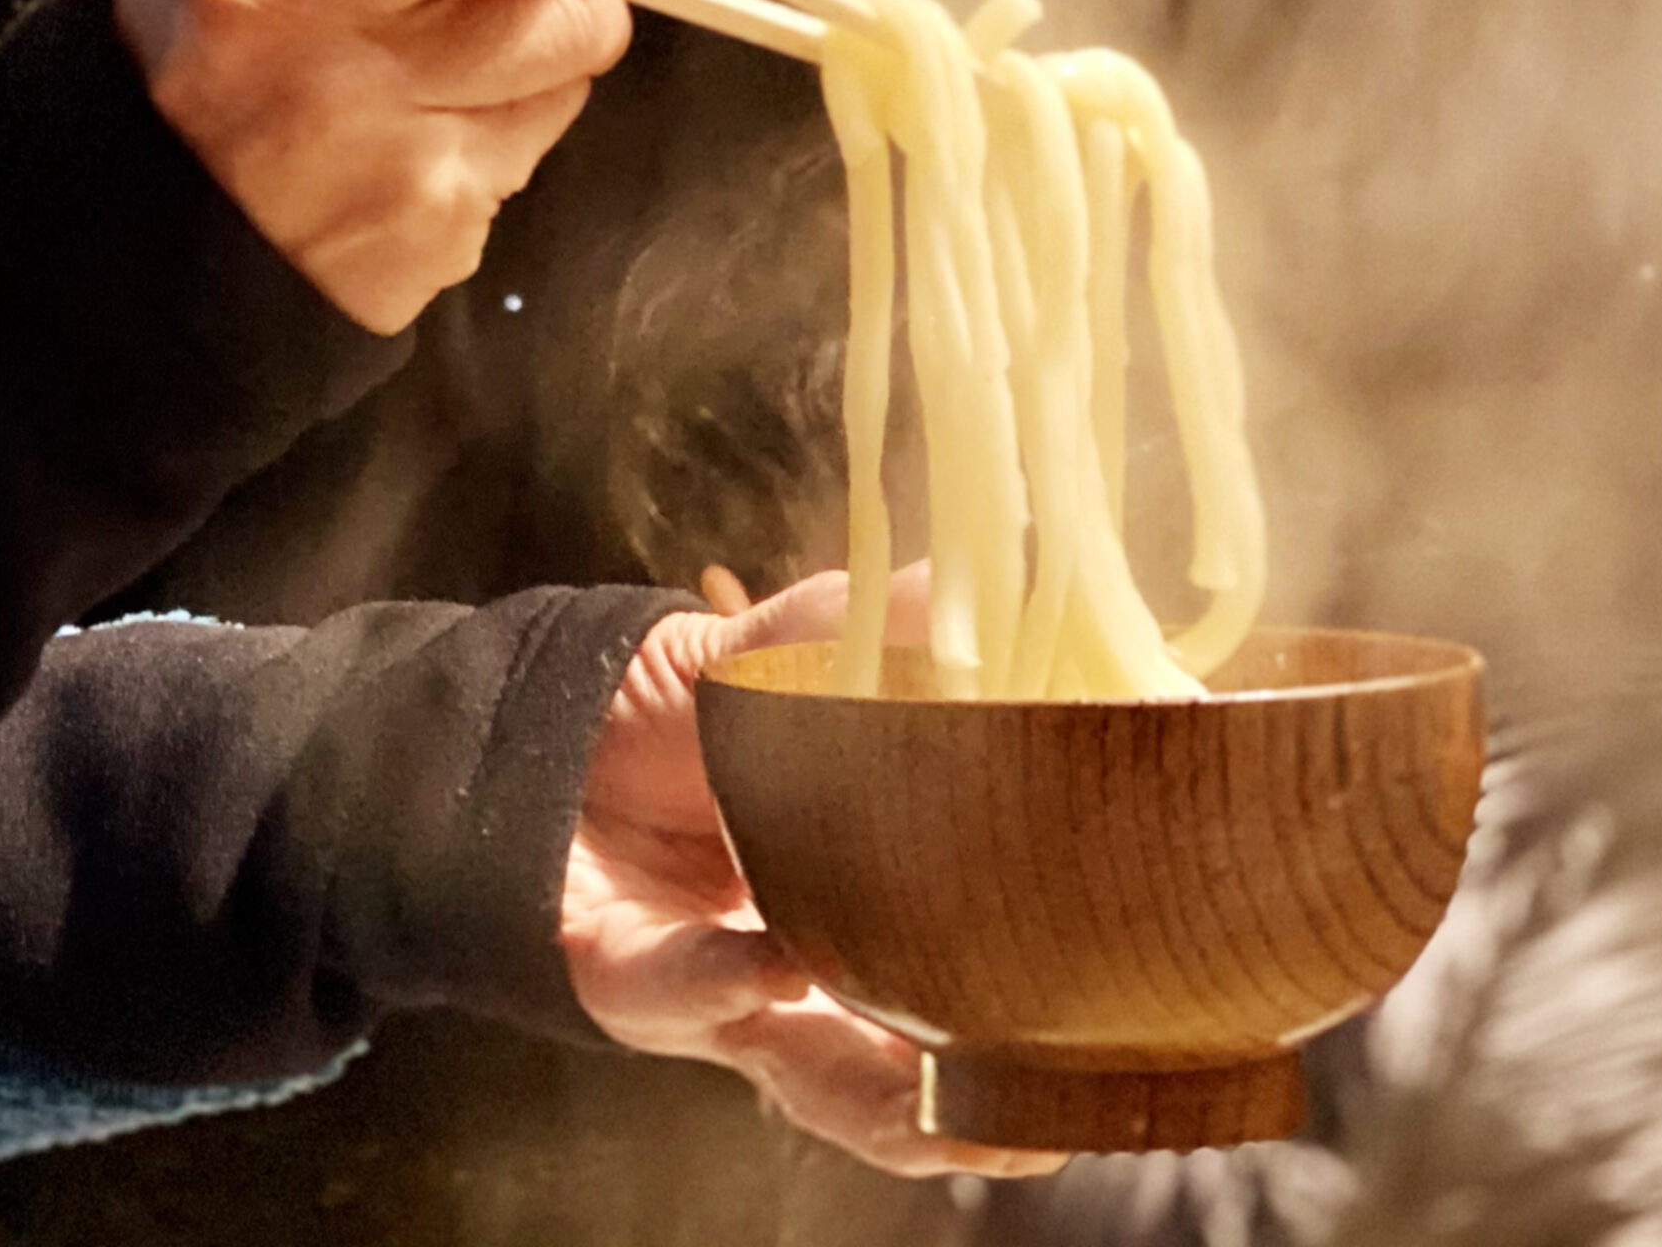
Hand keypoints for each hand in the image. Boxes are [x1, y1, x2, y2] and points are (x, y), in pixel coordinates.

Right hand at [111, 0, 636, 333]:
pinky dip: (527, 110)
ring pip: (575, 16)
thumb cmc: (236, 14)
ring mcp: (352, 116)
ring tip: (475, 36)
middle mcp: (284, 0)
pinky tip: (446, 116)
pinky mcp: (415, 213)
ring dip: (562, 17)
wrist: (151, 220)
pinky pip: (551, 122)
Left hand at [562, 564, 1068, 1180]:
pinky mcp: (627, 979)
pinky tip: (778, 958)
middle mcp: (807, 972)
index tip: (1143, 1000)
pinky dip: (733, 982)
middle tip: (1066, 1110)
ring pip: (823, 1085)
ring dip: (894, 1104)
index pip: (984, 980)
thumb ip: (876, 623)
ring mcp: (723, 988)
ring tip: (966, 1109)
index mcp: (866, 900)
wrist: (518, 726)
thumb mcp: (776, 655)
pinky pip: (690, 994)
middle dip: (996, 1111)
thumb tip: (1002, 551)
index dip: (1056, 1010)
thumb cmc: (664, 713)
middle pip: (920, 1078)